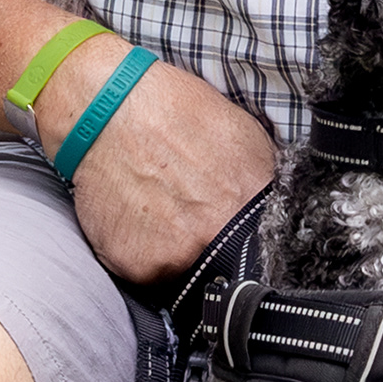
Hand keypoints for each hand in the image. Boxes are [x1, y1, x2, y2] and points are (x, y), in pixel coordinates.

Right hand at [35, 35, 277, 280]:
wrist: (109, 109)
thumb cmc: (176, 112)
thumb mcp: (244, 136)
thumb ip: (261, 182)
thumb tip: (274, 211)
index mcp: (252, 199)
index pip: (270, 248)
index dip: (257, 246)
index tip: (244, 240)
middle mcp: (216, 232)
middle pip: (227, 264)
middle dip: (215, 246)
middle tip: (194, 216)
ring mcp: (174, 254)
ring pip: (184, 272)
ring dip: (177, 252)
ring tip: (162, 210)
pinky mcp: (135, 265)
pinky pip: (146, 273)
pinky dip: (142, 252)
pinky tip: (137, 216)